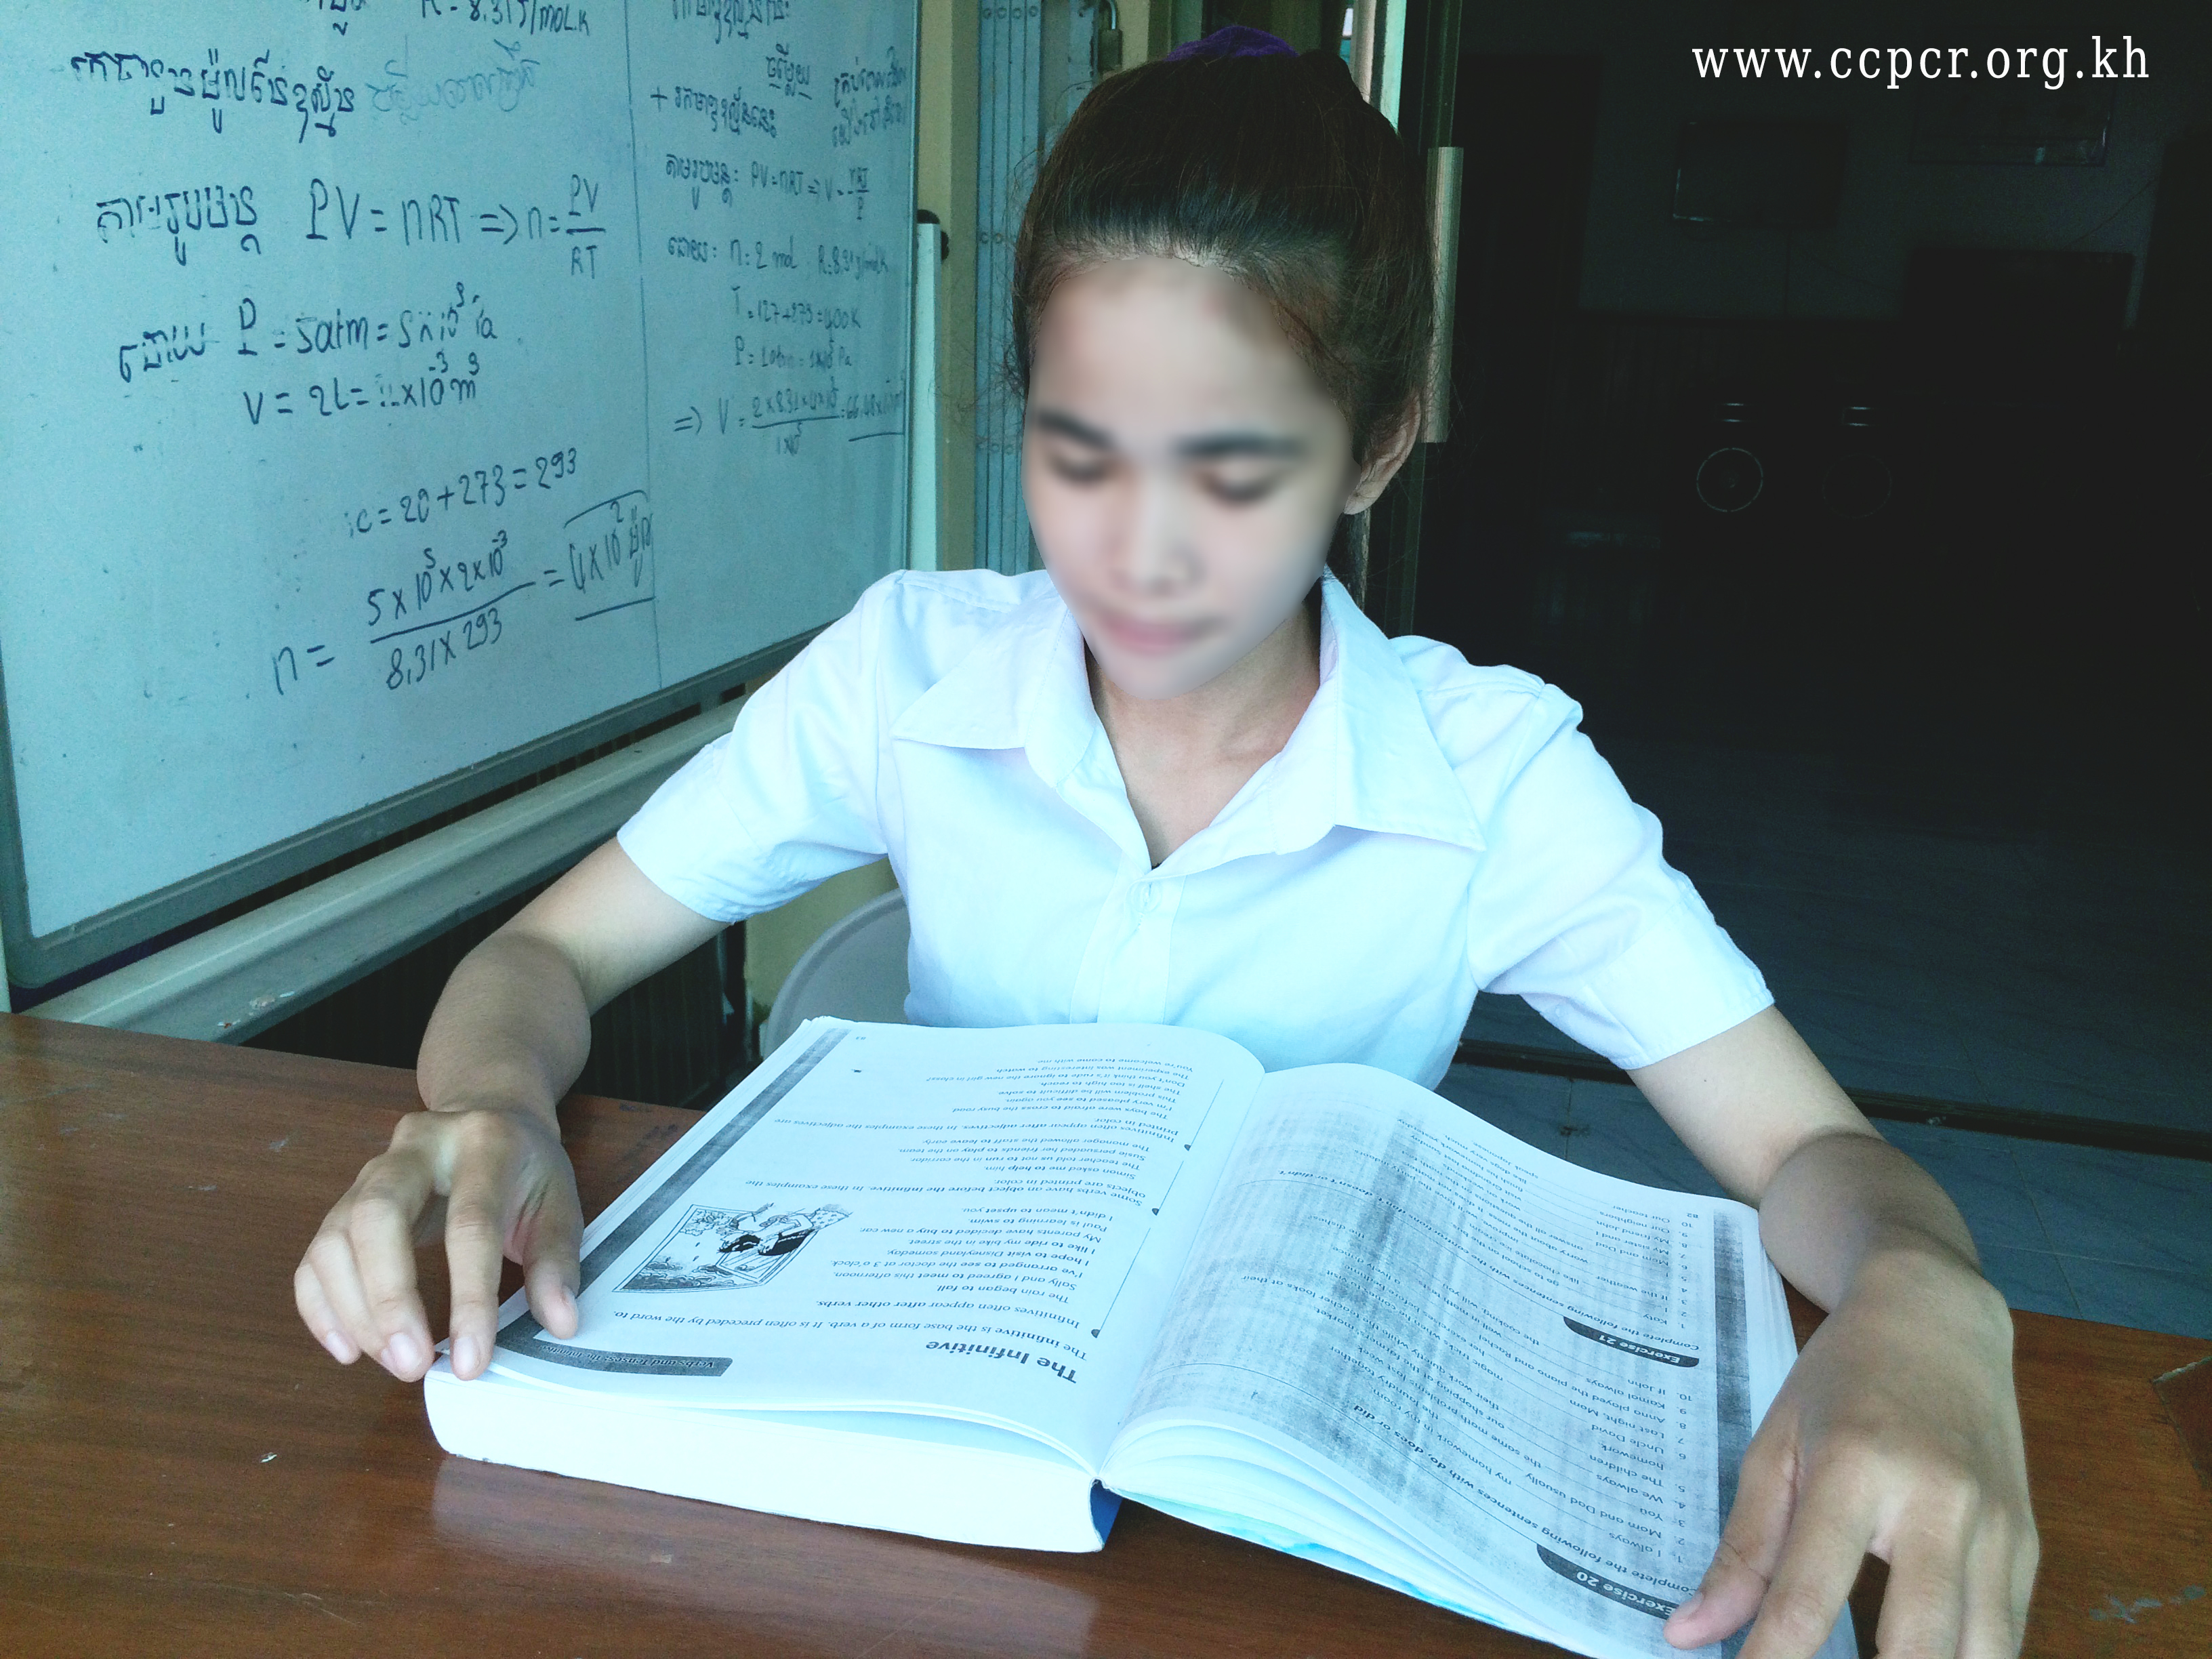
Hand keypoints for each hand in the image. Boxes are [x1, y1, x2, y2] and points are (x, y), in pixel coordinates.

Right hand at [294, 1103, 582, 1381]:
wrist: (488, 1114)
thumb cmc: (525, 1169)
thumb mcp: (559, 1202)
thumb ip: (557, 1261)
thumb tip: (559, 1323)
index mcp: (483, 1142)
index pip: (470, 1223)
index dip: (469, 1297)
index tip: (472, 1362)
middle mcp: (415, 1149)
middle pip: (376, 1216)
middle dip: (388, 1299)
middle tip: (411, 1365)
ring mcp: (370, 1171)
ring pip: (334, 1238)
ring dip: (356, 1312)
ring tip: (396, 1363)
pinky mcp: (343, 1201)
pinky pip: (314, 1257)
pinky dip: (321, 1308)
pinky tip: (349, 1350)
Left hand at [1664, 1248, 2036, 1657]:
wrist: (1939, 1317)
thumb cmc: (1843, 1377)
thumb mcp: (1775, 1445)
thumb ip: (1742, 1549)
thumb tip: (1689, 1632)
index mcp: (1856, 1471)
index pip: (1808, 1596)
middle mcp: (1938, 1505)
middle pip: (1916, 1647)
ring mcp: (1996, 1530)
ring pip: (1980, 1657)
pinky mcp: (2028, 1546)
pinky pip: (2006, 1637)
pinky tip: (1922, 1657)